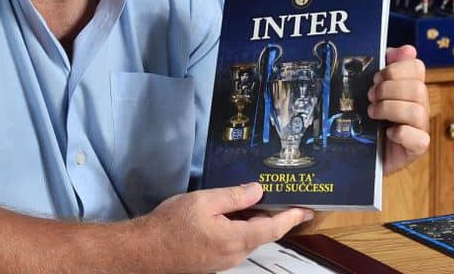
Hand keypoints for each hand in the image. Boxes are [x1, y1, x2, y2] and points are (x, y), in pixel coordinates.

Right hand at [134, 183, 312, 272]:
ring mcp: (224, 260)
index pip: (274, 228)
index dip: (292, 217)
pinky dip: (237, 227)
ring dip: (251, 220)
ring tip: (245, 200)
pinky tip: (226, 214)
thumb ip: (233, 196)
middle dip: (270, 215)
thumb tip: (257, 191)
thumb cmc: (171, 226)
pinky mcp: (213, 261)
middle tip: (275, 195)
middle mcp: (234, 254)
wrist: (145, 251)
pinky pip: (234, 242)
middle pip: (261, 232)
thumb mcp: (204, 201)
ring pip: (247, 237)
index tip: (308, 210)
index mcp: (236, 239)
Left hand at [368, 45, 429, 174]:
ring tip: (373, 114)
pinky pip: (419, 139)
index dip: (396, 69)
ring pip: (417, 111)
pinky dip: (401, 133)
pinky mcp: (416, 149)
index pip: (417, 67)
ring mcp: (420, 128)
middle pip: (418, 88)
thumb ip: (385, 67)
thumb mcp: (371, 89)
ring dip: (390, 109)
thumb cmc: (366, 118)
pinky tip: (387, 133)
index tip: (377, 77)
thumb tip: (407, 49)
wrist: (359, 152)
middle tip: (370, 96)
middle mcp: (419, 106)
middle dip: (388, 90)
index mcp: (410, 88)